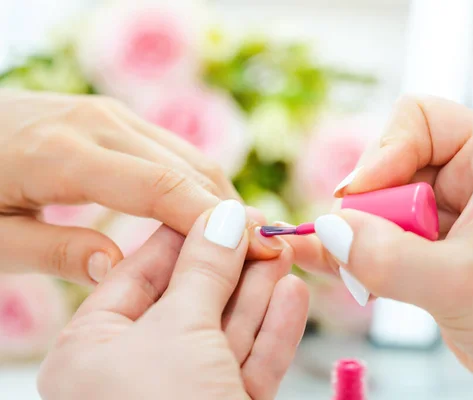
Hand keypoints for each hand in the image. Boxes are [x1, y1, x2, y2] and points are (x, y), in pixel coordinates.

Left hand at [0, 90, 280, 284]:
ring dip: (219, 199)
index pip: (161, 187)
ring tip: (243, 241)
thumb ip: (51, 252)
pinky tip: (205, 215)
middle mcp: (98, 124)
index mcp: (64, 154)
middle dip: (231, 213)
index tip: (255, 249)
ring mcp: (110, 116)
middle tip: (265, 253)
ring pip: (188, 157)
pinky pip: (171, 151)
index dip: (212, 221)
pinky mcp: (114, 119)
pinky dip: (198, 184)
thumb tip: (114, 268)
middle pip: (189, 169)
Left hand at [37, 200, 308, 399]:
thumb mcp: (180, 331)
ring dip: (258, 290)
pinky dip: (273, 328)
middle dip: (231, 262)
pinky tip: (290, 294)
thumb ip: (204, 271)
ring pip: (226, 330)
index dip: (185, 233)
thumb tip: (225, 215)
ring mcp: (184, 394)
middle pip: (191, 299)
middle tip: (264, 226)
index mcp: (94, 350)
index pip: (141, 271)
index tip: (223, 205)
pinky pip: (250, 363)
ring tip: (283, 251)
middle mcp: (135, 372)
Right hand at [289, 96, 472, 398]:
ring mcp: (445, 209)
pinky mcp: (428, 241)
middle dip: (369, 210)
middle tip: (362, 253)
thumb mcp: (460, 284)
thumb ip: (389, 257)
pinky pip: (377, 233)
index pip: (418, 119)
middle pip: (388, 165)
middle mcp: (467, 173)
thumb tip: (325, 230)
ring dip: (359, 238)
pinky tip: (333, 269)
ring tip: (360, 280)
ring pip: (376, 202)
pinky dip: (355, 252)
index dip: (381, 153)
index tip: (358, 198)